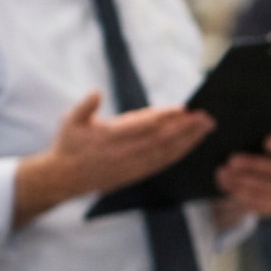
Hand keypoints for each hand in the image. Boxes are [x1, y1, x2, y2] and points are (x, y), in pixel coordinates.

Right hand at [14, 91, 213, 226]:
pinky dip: (178, 154)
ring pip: (166, 153)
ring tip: (206, 128)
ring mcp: (132, 166)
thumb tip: (96, 91)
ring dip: (188, 141)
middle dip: (186, 128)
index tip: (183, 109)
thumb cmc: (69, 144)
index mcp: (109, 137)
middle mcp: (124, 153)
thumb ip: (84, 106)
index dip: (164, 117)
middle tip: (206, 117)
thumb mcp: (69, 121)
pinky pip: (162, 163)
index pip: (143, 125)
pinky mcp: (136, 174)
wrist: (64, 179)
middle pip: (161, 139)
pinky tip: (192, 145)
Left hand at [214, 129, 270, 218]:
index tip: (266, 142)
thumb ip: (236, 127)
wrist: (251, 173)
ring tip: (227, 176)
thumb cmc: (251, 146)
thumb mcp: (248, 135)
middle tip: (233, 161)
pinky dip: (250, 198)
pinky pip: (270, 205)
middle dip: (258, 166)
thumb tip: (211, 123)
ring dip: (249, 183)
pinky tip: (233, 190)